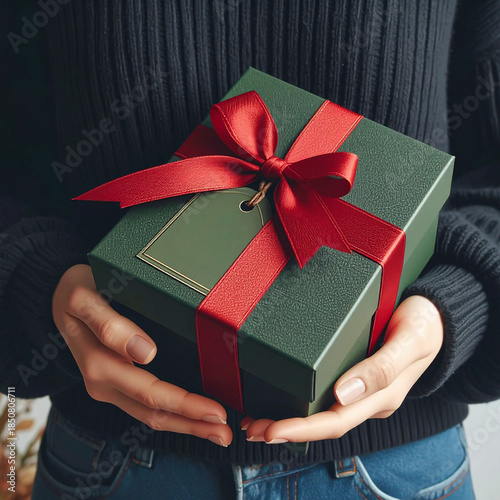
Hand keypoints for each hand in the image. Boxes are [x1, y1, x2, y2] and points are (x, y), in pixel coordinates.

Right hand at [52, 264, 231, 446]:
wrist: (58, 297)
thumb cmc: (75, 291)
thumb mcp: (85, 298)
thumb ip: (110, 324)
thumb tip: (144, 352)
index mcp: (99, 365)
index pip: (150, 393)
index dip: (184, 405)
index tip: (215, 410)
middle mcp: (104, 383)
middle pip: (153, 413)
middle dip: (192, 425)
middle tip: (226, 433)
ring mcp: (109, 387)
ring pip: (150, 416)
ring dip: (184, 426)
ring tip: (216, 433)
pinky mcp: (116, 384)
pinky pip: (144, 407)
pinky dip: (171, 417)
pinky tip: (190, 419)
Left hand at [243, 295, 443, 443]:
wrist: (435, 317)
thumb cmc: (423, 326)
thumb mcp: (409, 341)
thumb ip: (382, 366)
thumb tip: (343, 394)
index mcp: (382, 396)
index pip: (336, 420)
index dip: (302, 429)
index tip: (272, 430)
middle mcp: (368, 398)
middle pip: (323, 423)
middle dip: (286, 429)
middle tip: (251, 428)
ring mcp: (361, 390)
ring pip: (322, 414)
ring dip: (289, 420)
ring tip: (256, 421)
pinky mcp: (355, 377)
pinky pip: (325, 397)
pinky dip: (300, 404)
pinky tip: (282, 399)